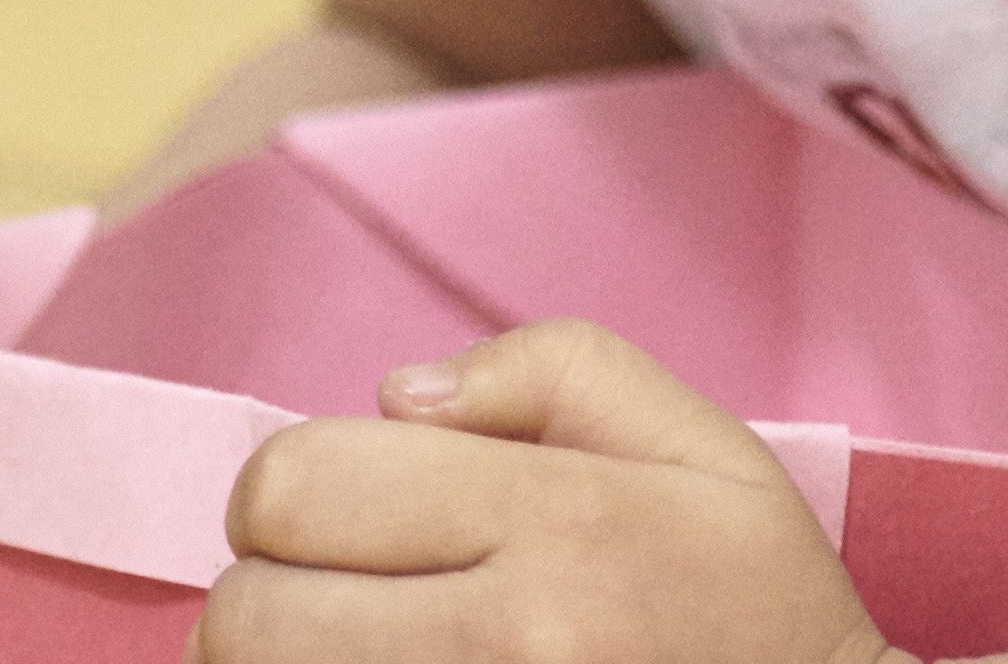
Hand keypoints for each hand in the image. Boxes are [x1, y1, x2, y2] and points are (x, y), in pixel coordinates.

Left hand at [205, 324, 887, 663]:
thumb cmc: (757, 610)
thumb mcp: (702, 451)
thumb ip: (553, 372)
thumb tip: (394, 395)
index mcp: (561, 525)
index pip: (296, 486)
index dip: (292, 493)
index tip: (341, 516)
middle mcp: (516, 644)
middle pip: (250, 618)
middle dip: (270, 598)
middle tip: (338, 602)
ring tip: (366, 653)